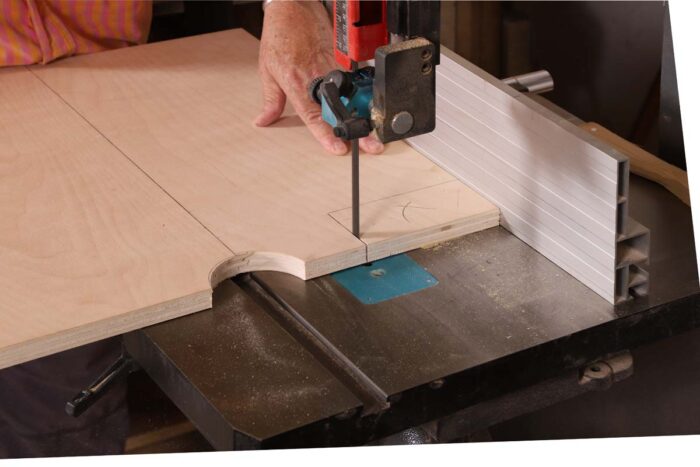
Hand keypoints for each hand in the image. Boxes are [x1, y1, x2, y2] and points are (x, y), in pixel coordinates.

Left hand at [254, 0, 383, 154]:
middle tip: (371, 146)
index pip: (314, 117)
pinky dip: (365, 93)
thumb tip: (263, 121)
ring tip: (378, 131)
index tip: (340, 149)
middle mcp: (317, 78)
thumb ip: (270, 101)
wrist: (292, 7)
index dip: (327, 135)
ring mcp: (333, 67)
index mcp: (298, 84)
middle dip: (357, 130)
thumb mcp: (267, 70)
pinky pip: (356, 78)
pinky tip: (375, 105)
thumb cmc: (279, 35)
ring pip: (353, 95)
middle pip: (340, 110)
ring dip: (365, 114)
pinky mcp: (343, 57)